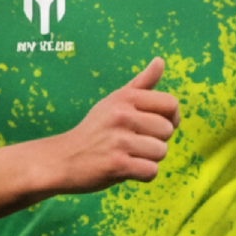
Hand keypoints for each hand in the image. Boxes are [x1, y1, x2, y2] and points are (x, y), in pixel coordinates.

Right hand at [44, 60, 178, 194]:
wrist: (63, 158)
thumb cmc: (95, 130)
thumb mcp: (114, 101)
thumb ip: (141, 84)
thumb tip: (161, 61)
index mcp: (125, 98)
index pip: (170, 104)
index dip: (171, 118)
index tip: (156, 127)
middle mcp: (122, 115)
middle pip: (167, 130)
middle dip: (157, 141)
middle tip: (135, 144)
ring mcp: (119, 141)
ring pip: (161, 152)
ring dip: (150, 159)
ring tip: (129, 156)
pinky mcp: (116, 165)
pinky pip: (151, 171)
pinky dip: (143, 174)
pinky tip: (128, 169)